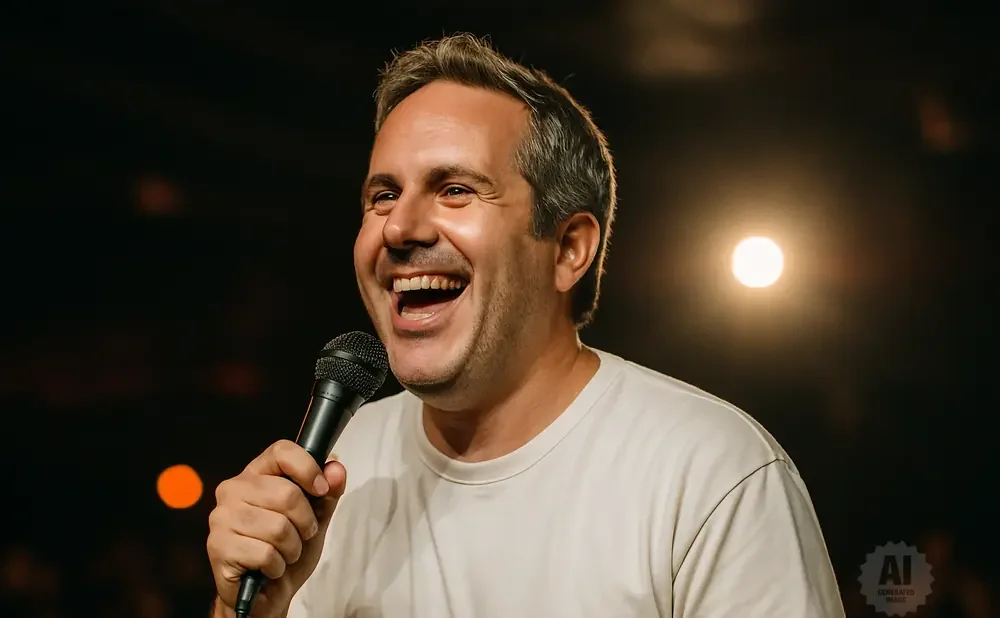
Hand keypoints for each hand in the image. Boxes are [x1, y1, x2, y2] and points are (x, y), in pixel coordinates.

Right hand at [207, 440, 346, 617]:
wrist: (267, 593)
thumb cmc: (288, 549)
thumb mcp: (316, 517)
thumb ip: (328, 491)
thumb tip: (336, 468)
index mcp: (256, 474)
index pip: (282, 451)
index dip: (308, 468)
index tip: (321, 489)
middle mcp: (233, 489)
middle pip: (287, 494)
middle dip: (305, 523)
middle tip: (300, 536)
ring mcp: (222, 517)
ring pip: (278, 527)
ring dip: (292, 548)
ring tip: (284, 553)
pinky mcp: (218, 546)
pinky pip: (265, 554)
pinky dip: (277, 566)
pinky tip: (269, 567)